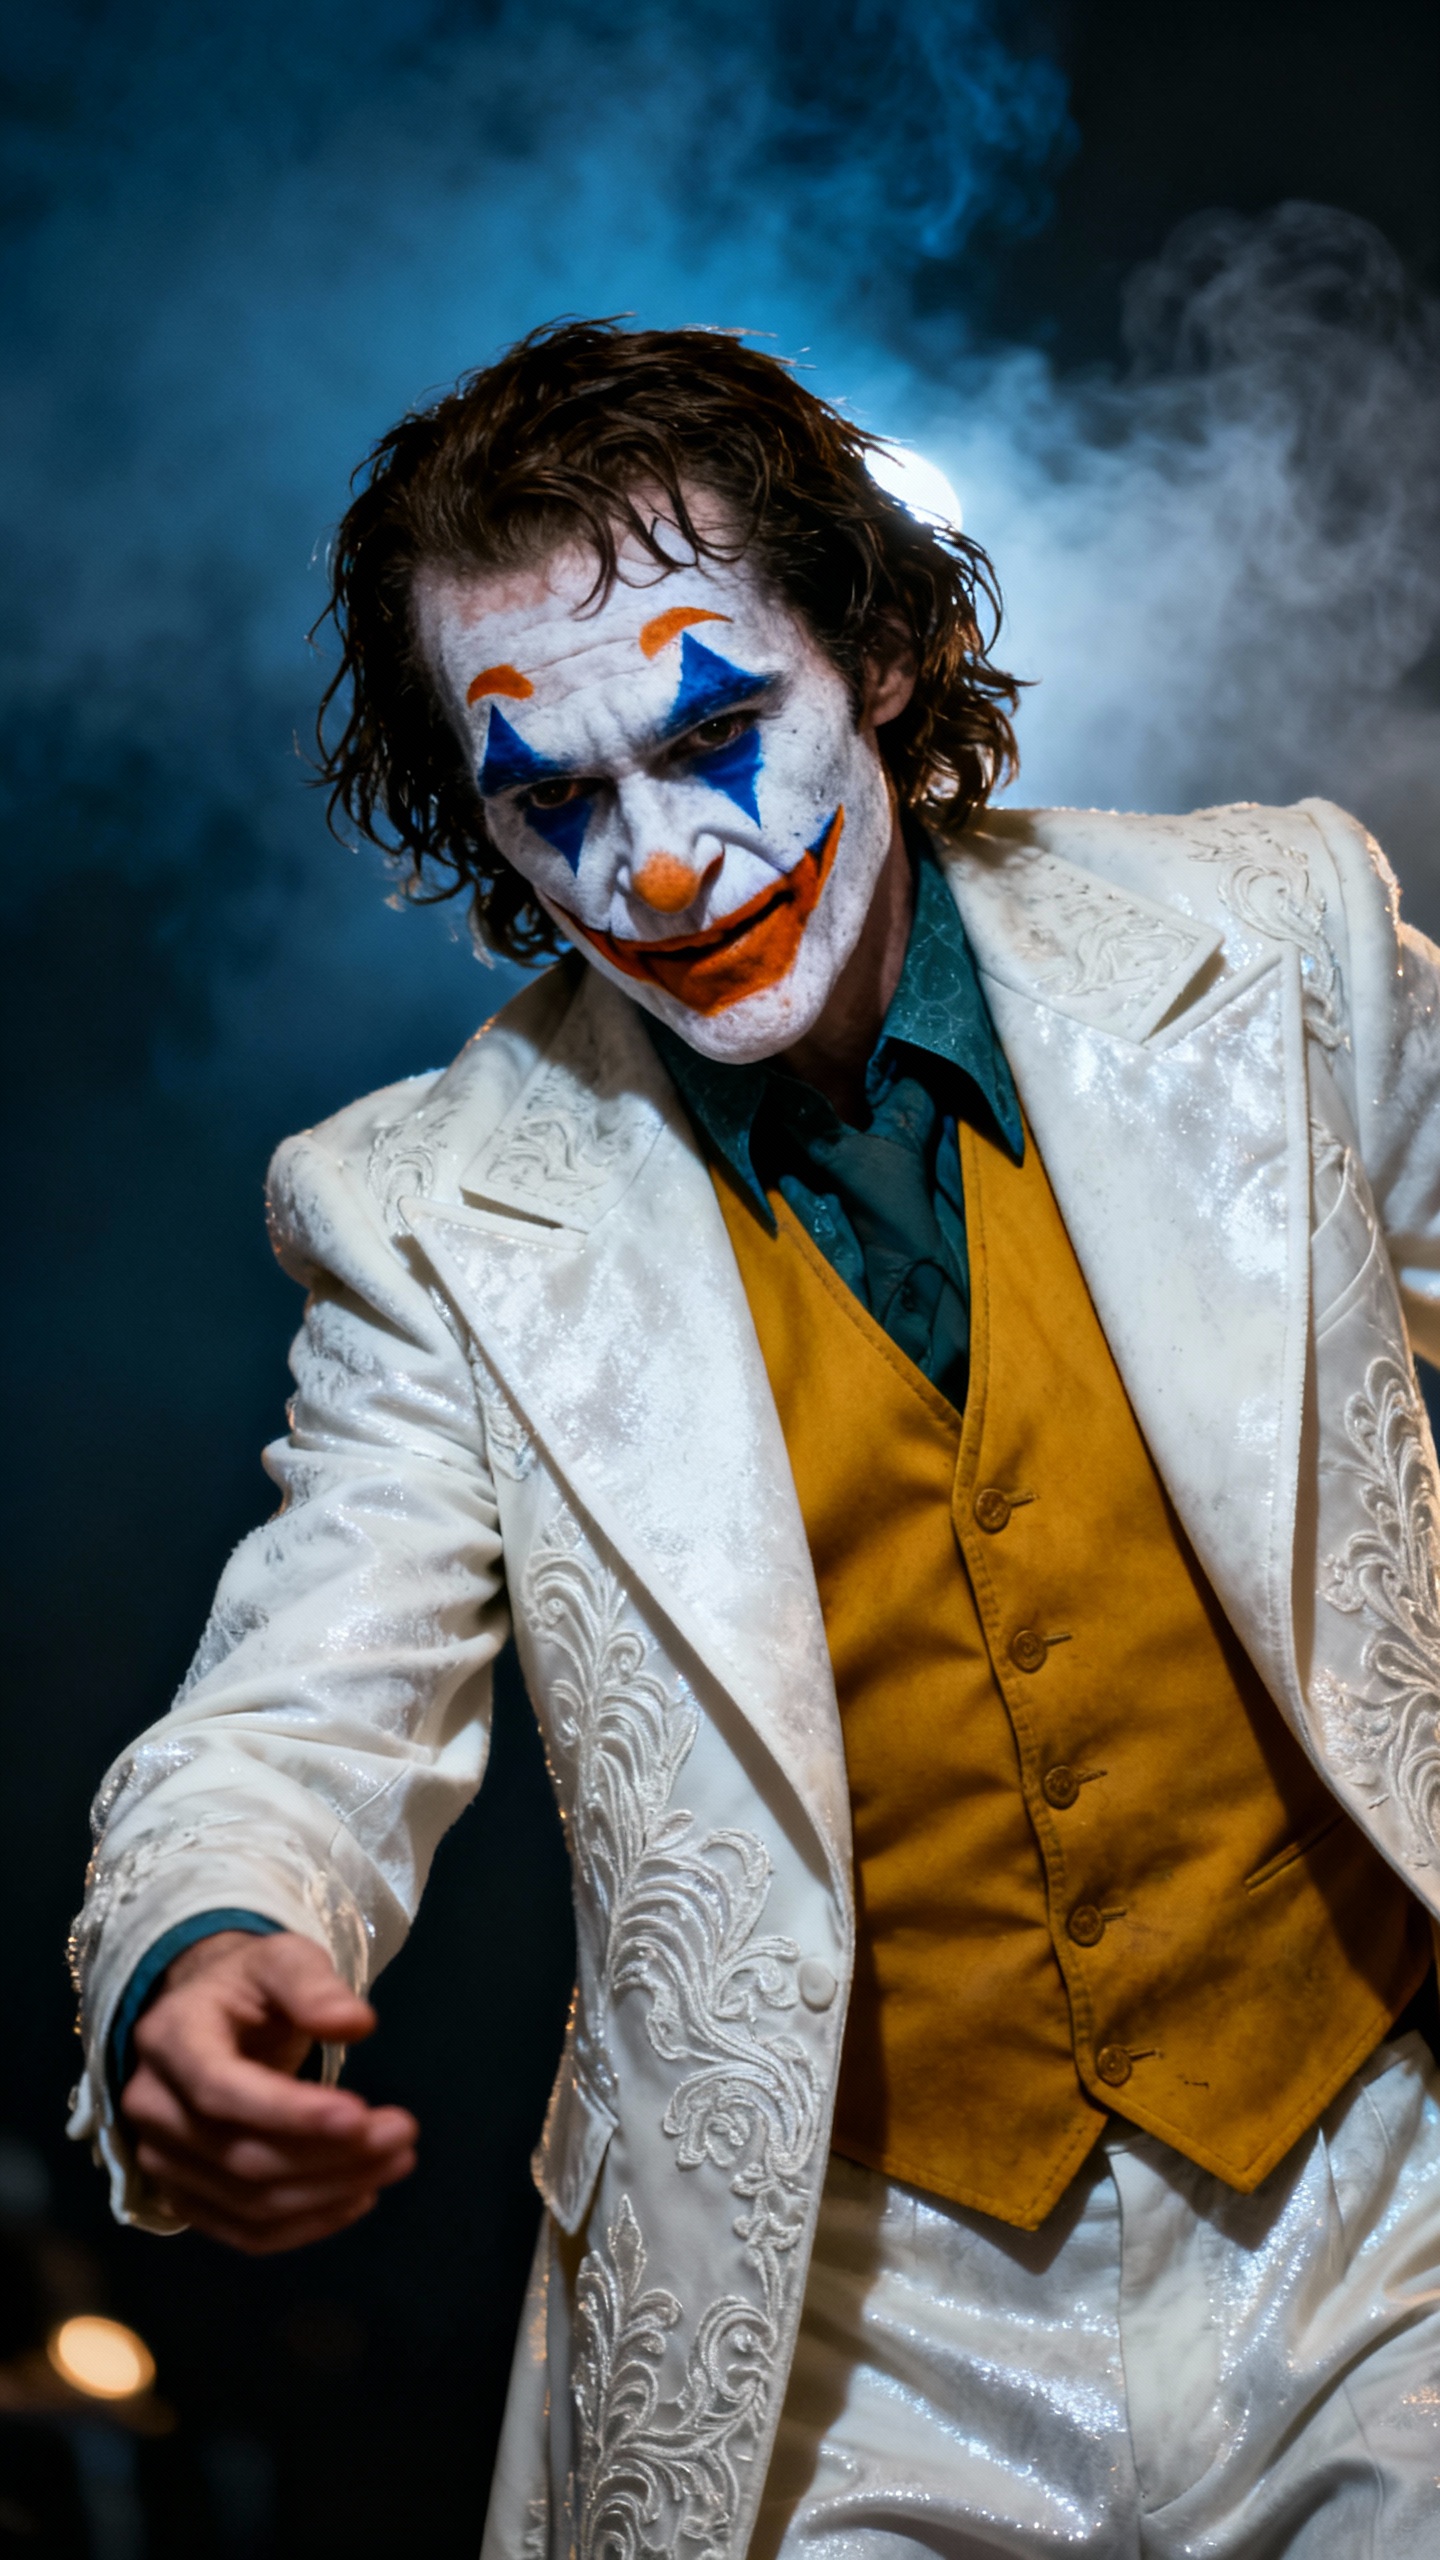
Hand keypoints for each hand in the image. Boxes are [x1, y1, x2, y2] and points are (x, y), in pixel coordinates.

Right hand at [121, 1930, 417, 2253]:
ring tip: (396, 2160)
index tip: (360, 2116)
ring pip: (248, 2202)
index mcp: (170, 2038)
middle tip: (403, 2134)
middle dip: (330, 2154)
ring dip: (330, 2192)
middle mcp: (152, 2107)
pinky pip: (245, 2232)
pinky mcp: (184, 2196)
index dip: (289, 2113)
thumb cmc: (248, 1986)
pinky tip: (358, 2196)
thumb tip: (356, 2023)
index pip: (220, 2090)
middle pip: (241, 2156)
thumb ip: (314, 1987)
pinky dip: (306, 2224)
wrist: (205, 2018)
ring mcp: (161, 2160)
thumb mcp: (282, 1960)